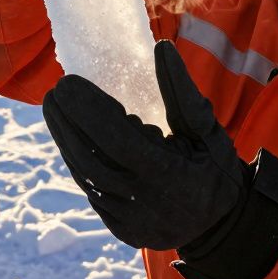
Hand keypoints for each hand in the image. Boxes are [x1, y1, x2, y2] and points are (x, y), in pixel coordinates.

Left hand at [42, 40, 247, 249]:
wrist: (223, 227)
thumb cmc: (216, 170)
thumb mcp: (208, 131)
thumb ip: (183, 93)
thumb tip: (163, 49)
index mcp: (170, 174)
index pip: (117, 138)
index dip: (88, 110)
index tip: (67, 82)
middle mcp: (145, 202)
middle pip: (91, 158)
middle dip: (66, 122)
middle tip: (54, 92)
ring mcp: (131, 220)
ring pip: (86, 176)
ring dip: (66, 141)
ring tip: (56, 110)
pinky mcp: (122, 230)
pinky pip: (92, 192)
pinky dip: (78, 163)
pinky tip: (70, 139)